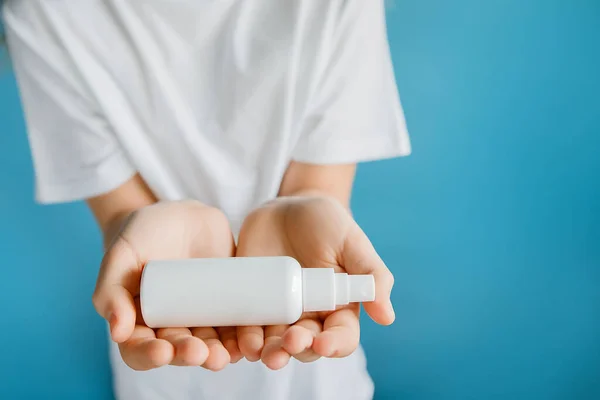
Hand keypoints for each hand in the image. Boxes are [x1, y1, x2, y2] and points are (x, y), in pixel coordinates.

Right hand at [92, 200, 240, 370]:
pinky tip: (248, 343)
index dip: (150, 356)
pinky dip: (242, 338)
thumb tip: (118, 331)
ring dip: (218, 354)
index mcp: (140, 322)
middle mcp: (172, 326)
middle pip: (179, 351)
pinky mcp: (227, 304)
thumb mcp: (121, 255)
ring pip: (210, 345)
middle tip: (200, 352)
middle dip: (189, 355)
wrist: (180, 214)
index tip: (162, 351)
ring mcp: (202, 316)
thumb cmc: (141, 235)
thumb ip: (111, 289)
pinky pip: (236, 326)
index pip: (141, 350)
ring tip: (225, 355)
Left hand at [235, 195, 394, 368]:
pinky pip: (248, 327)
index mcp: (338, 306)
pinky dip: (245, 339)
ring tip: (261, 352)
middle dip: (298, 349)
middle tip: (290, 342)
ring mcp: (279, 310)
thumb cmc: (326, 222)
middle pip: (306, 346)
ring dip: (270, 353)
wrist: (286, 206)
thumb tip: (387, 317)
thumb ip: (371, 274)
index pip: (341, 336)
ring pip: (275, 344)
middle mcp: (309, 315)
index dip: (334, 345)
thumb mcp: (352, 241)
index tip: (323, 344)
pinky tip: (242, 343)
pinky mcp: (253, 301)